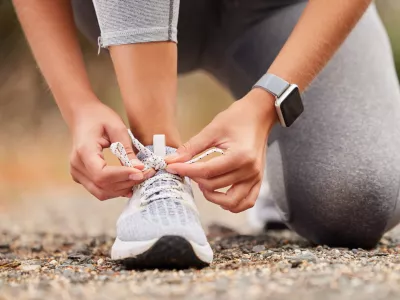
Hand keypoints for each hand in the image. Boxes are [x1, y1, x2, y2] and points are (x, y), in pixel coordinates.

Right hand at [69, 101, 152, 199]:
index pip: (102, 174)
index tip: (141, 172)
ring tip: (139, 178)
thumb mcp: (117, 127)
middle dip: (127, 183)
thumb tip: (139, 168)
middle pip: (102, 186)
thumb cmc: (99, 117)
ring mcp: (77, 172)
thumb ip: (127, 150)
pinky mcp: (81, 177)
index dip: (122, 176)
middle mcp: (77, 165)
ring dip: (122, 189)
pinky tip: (129, 181)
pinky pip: (99, 189)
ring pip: (101, 192)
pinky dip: (116, 189)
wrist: (82, 115)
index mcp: (84, 151)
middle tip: (146, 174)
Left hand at [165, 89, 276, 212]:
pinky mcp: (258, 180)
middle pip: (215, 185)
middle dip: (196, 179)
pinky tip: (219, 194)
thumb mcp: (212, 130)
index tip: (172, 167)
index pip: (207, 171)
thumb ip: (191, 147)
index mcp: (240, 156)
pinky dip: (232, 204)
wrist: (259, 114)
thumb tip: (172, 160)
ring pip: (231, 201)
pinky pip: (246, 202)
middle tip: (186, 170)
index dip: (186, 171)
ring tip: (203, 183)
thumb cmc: (238, 118)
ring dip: (213, 197)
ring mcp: (256, 178)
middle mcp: (249, 170)